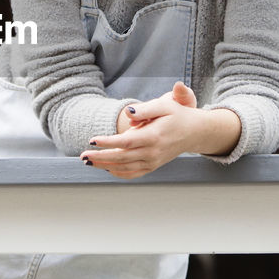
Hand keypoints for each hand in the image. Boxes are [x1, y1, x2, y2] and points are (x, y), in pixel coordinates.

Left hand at [79, 82, 238, 178]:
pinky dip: (118, 173)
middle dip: (100, 157)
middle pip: (122, 158)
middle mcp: (153, 152)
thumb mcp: (164, 104)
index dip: (108, 142)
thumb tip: (128, 113)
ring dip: (104, 166)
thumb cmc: (178, 115)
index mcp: (154, 136)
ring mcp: (153, 161)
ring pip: (125, 168)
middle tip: (83, 155)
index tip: (92, 140)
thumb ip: (145, 109)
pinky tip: (105, 168)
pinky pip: (132, 173)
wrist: (195, 131)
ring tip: (88, 161)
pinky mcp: (153, 166)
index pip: (126, 142)